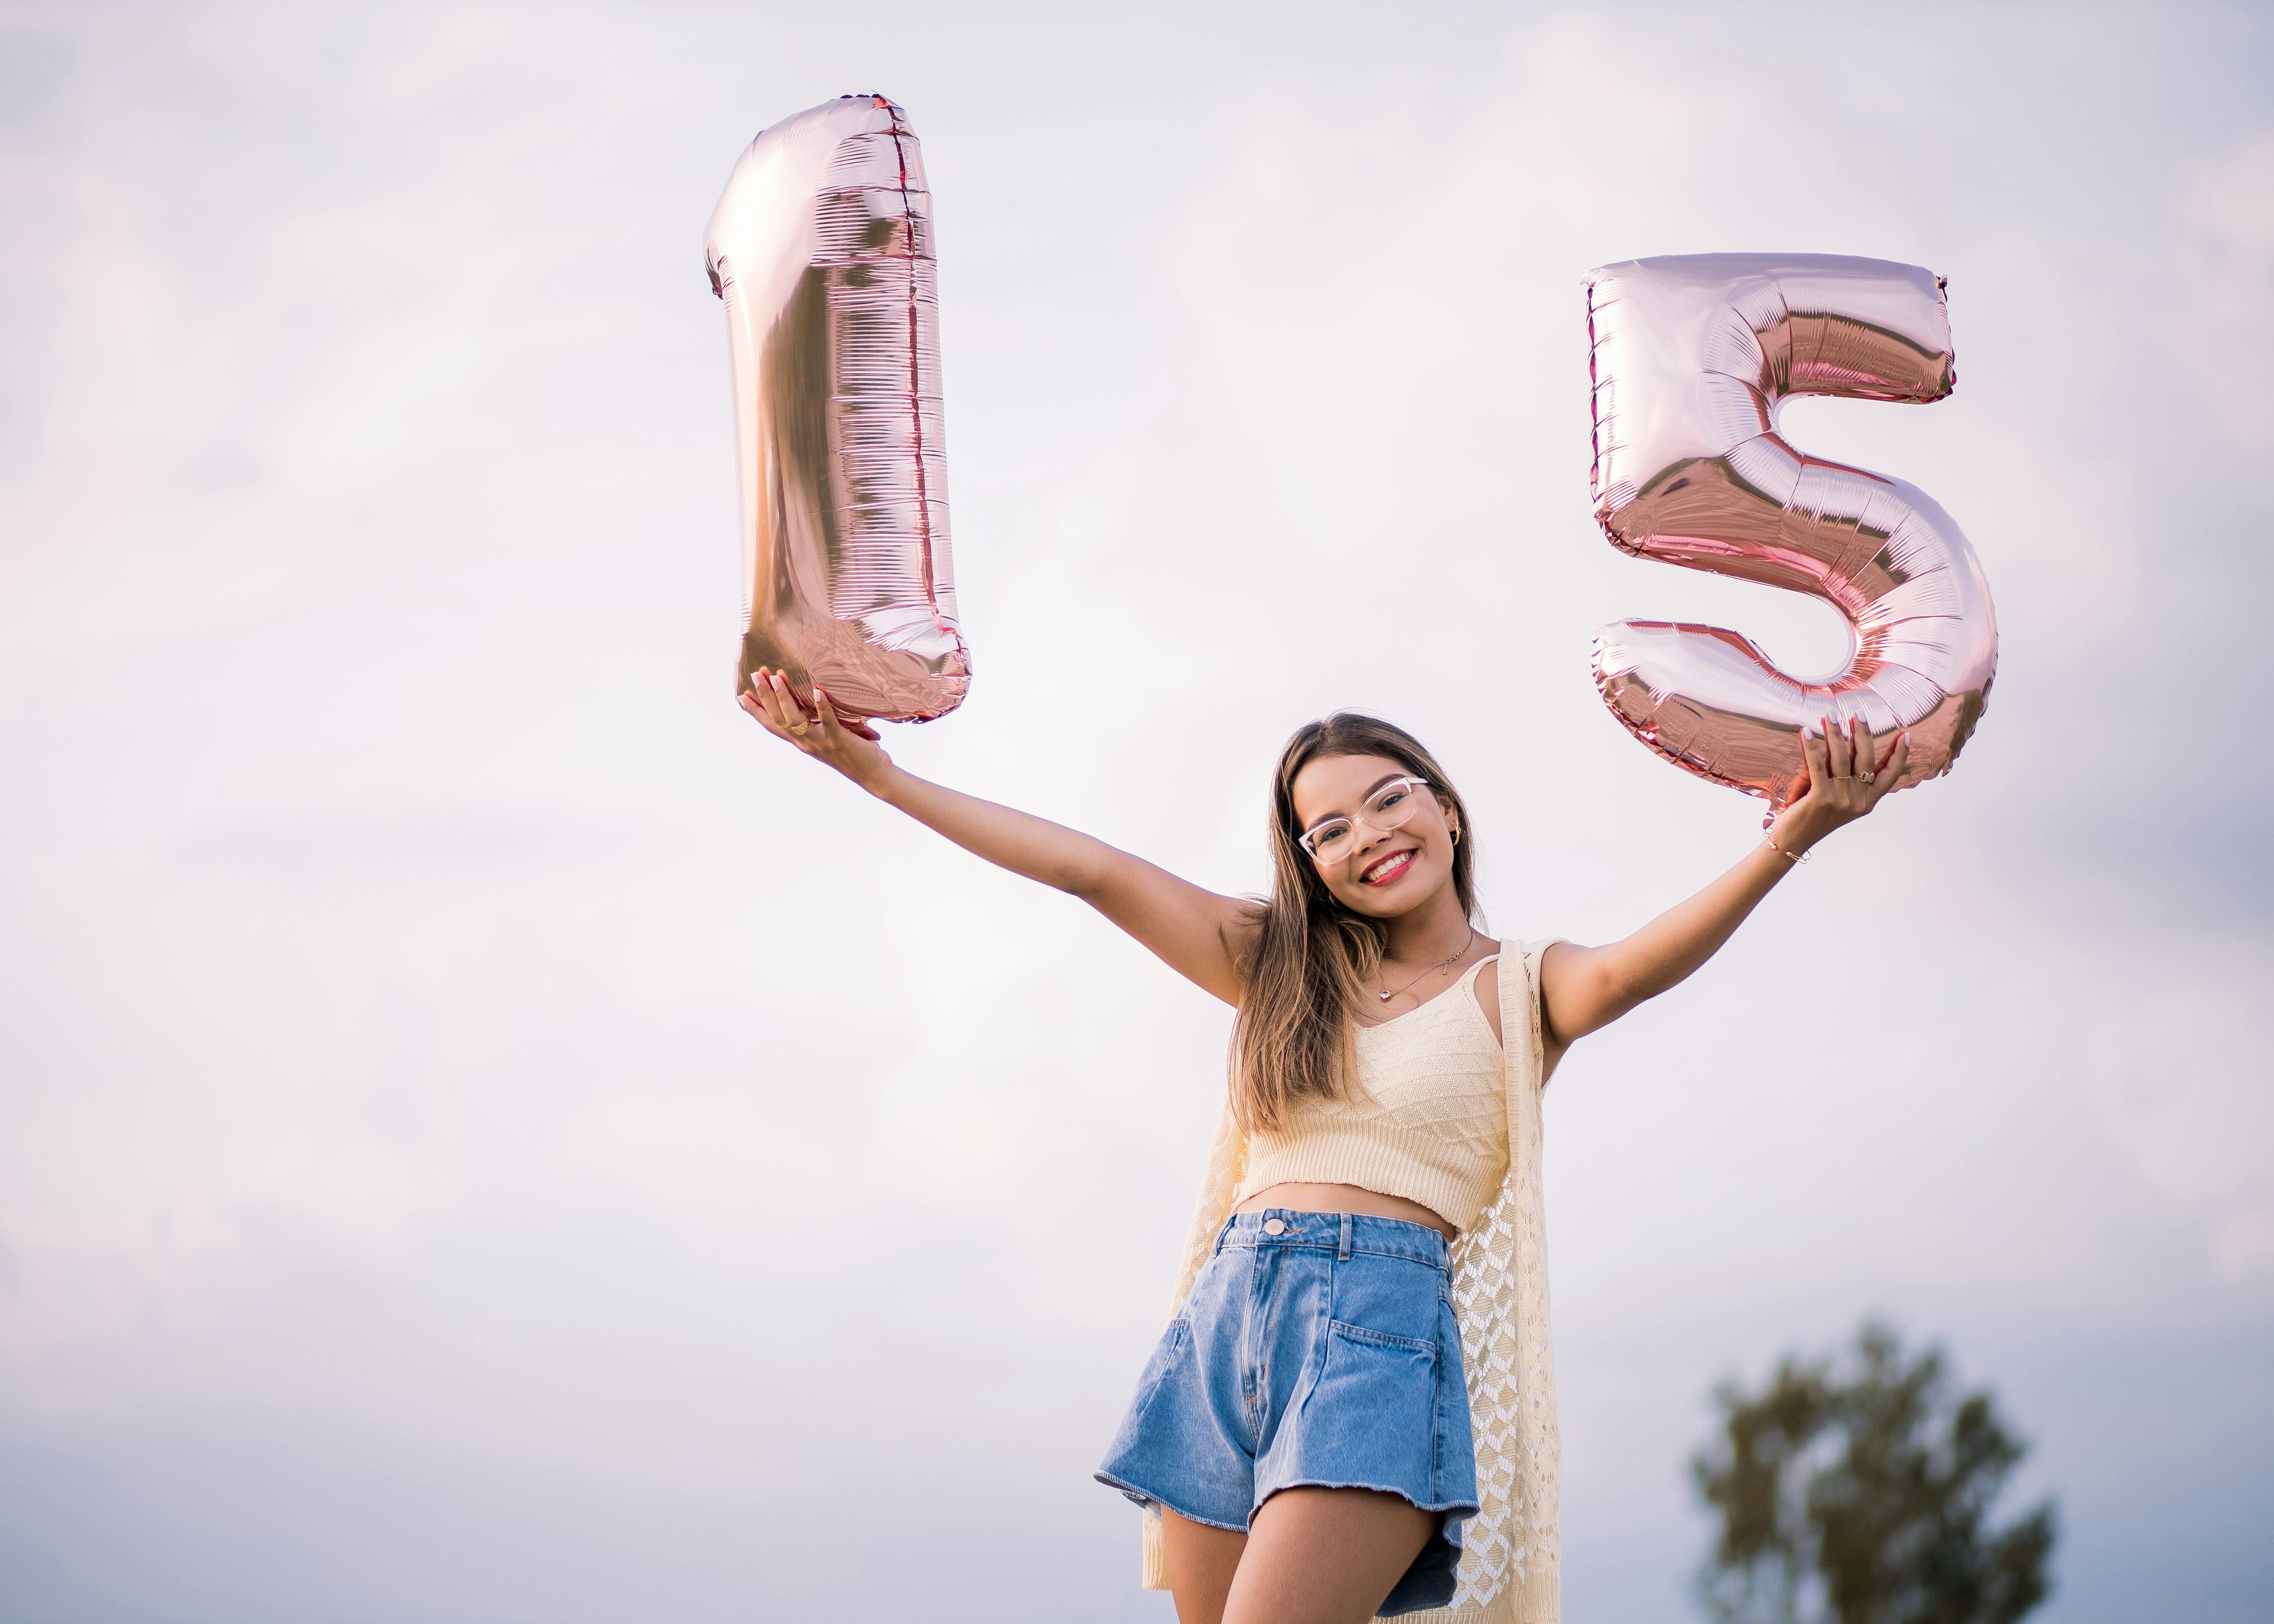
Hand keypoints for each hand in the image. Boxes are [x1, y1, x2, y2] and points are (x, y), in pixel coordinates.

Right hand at [739, 667, 892, 790]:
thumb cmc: (853, 751)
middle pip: (778, 718)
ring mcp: (821, 742)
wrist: (873, 775)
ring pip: (796, 720)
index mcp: (801, 741)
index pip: (773, 725)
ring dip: (785, 698)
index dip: (756, 712)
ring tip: (778, 677)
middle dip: (765, 696)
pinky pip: (827, 722)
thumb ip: (815, 722)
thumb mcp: (826, 735)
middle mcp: (806, 743)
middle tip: (755, 675)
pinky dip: (821, 706)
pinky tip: (816, 690)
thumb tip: (808, 699)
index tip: (742, 696)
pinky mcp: (839, 740)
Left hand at [1769, 715, 1910, 856]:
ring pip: (1842, 758)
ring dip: (1835, 733)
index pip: (1890, 775)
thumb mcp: (1838, 797)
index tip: (1905, 734)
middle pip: (1867, 759)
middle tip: (1858, 714)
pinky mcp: (1821, 798)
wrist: (1792, 841)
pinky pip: (1817, 765)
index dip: (1899, 754)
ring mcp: (1841, 800)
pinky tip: (1805, 731)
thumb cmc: (1813, 816)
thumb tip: (1850, 745)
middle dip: (1863, 733)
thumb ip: (1845, 777)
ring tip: (1830, 715)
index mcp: (1868, 802)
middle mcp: (1858, 801)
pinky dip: (1811, 746)